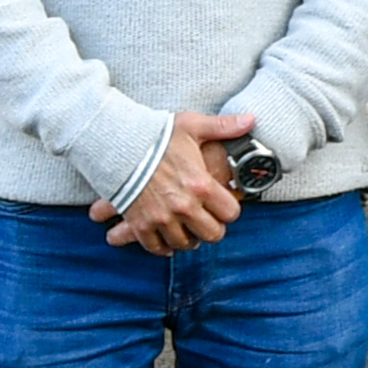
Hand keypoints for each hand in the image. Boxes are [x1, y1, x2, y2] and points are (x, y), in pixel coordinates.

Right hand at [94, 109, 255, 253]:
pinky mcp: (140, 224)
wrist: (115, 144)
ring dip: (189, 237)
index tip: (223, 204)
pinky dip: (163, 246)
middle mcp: (184, 206)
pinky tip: (167, 239)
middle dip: (212, 226)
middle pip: (213, 234)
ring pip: (185, 244)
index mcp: (201, 185)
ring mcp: (161, 218)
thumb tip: (251, 120)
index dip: (229, 209)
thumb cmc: (155, 135)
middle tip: (207, 218)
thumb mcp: (192, 126)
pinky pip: (156, 247)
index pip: (231, 213)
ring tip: (188, 227)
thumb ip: (223, 127)